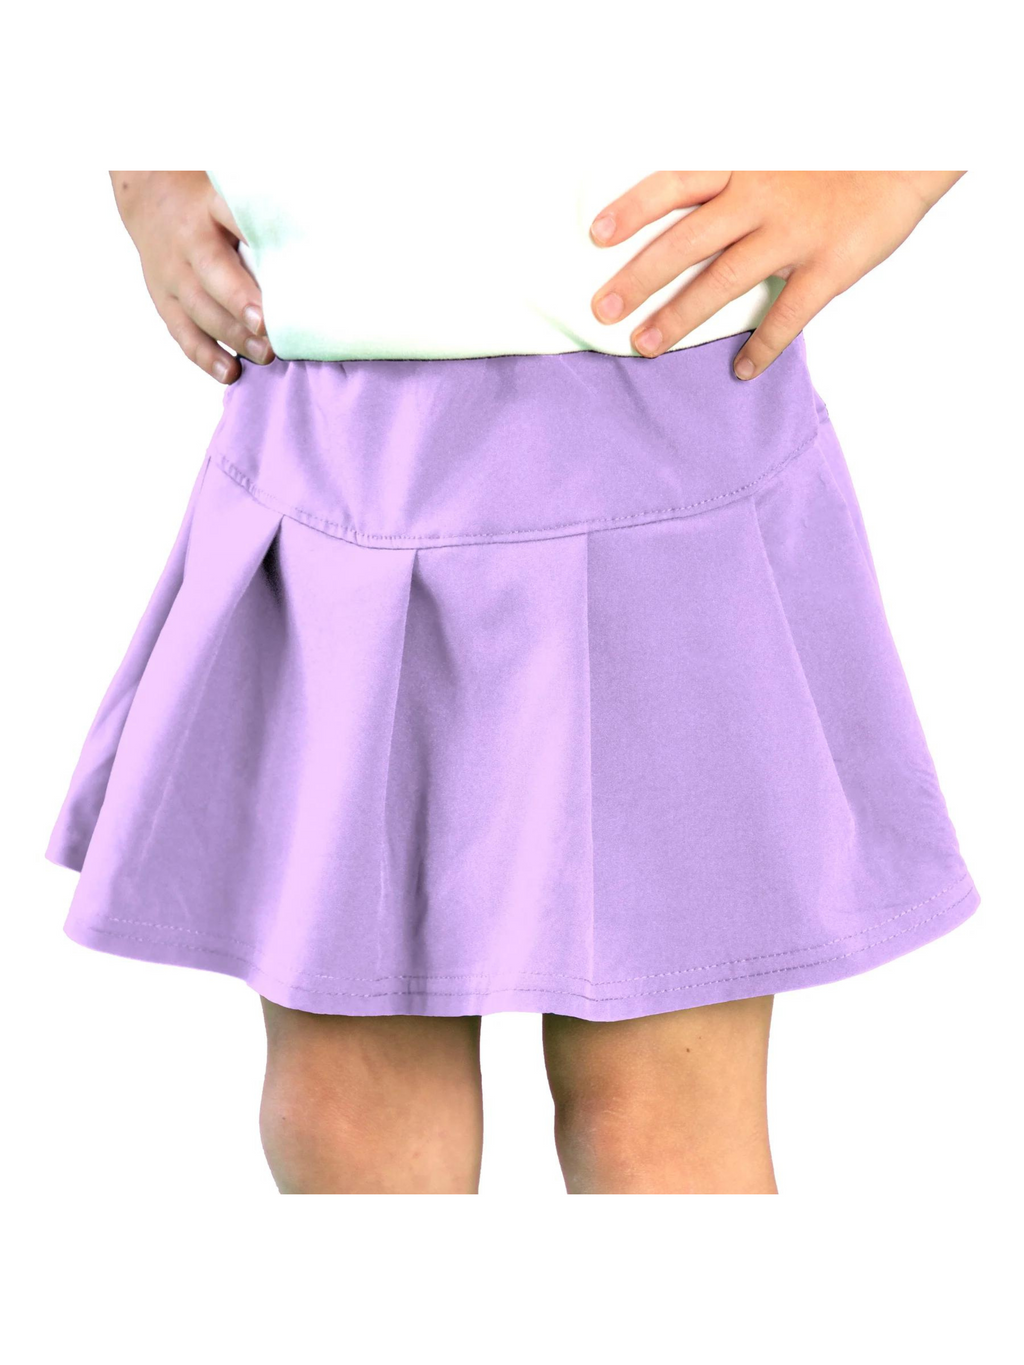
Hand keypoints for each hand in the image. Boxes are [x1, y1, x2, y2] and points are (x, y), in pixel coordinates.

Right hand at [110, 171, 274, 383]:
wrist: (153, 199)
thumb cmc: (210, 202)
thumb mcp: (234, 191)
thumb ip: (268, 211)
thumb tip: (320, 233)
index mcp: (211, 206)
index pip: (231, 218)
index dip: (252, 243)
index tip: (281, 268)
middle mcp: (189, 241)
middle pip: (213, 274)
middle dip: (240, 303)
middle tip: (269, 328)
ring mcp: (173, 274)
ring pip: (199, 309)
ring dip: (232, 336)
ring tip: (264, 356)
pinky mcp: (165, 301)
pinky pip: (182, 332)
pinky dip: (205, 356)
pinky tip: (230, 373)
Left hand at [590, 171, 963, 377]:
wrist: (913, 151)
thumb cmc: (836, 153)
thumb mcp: (777, 146)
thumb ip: (734, 174)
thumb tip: (683, 204)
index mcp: (745, 166)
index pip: (674, 183)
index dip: (632, 208)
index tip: (596, 236)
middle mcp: (760, 198)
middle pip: (684, 242)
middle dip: (638, 278)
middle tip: (603, 310)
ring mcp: (793, 235)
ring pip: (721, 283)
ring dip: (679, 318)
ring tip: (646, 345)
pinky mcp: (828, 267)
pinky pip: (786, 317)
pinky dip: (761, 348)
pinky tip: (740, 371)